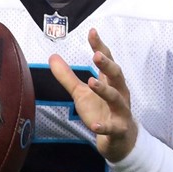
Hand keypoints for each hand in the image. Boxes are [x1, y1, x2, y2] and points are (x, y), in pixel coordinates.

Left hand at [49, 28, 137, 161]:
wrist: (118, 139)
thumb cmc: (101, 110)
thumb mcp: (81, 93)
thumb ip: (67, 76)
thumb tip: (52, 56)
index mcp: (110, 81)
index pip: (107, 60)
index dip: (100, 46)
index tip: (92, 32)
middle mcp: (119, 92)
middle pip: (116, 75)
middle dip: (107, 65)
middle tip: (96, 55)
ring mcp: (120, 111)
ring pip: (116, 98)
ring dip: (105, 90)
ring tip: (92, 82)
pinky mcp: (119, 128)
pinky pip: (112, 127)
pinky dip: (104, 126)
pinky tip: (95, 125)